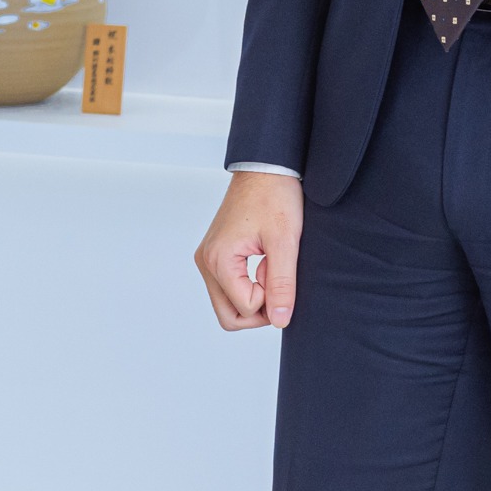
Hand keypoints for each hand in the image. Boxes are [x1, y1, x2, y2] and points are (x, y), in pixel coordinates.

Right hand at [195, 170, 302, 330]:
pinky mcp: (214, 255)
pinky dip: (246, 286)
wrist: (264, 169)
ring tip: (270, 270)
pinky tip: (262, 264)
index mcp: (219, 259)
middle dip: (259, 311)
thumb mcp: (285, 242)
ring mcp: (207, 258)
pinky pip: (227, 288)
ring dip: (252, 299)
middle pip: (229, 317)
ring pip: (227, 305)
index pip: (245, 308)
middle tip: (278, 284)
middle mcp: (206, 261)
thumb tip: (280, 320)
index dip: (272, 299)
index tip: (280, 271)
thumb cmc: (274, 197)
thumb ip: (282, 285)